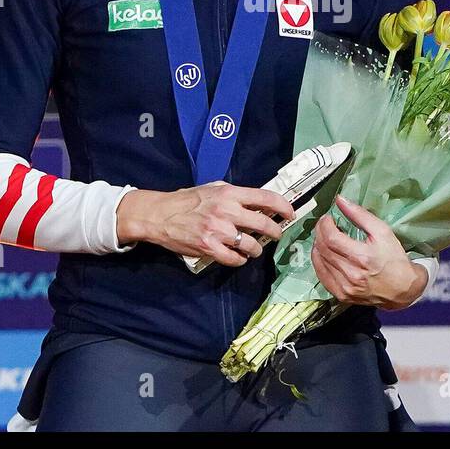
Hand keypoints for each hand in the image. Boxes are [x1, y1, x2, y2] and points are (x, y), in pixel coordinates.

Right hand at [117, 181, 294, 266]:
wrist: (160, 215)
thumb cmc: (186, 200)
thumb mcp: (213, 189)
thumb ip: (235, 195)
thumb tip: (258, 201)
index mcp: (229, 194)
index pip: (265, 197)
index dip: (282, 206)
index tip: (289, 213)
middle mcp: (226, 211)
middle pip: (263, 223)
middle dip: (275, 231)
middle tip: (276, 234)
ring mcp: (218, 230)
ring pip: (251, 245)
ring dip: (256, 249)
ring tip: (254, 248)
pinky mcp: (209, 247)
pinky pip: (234, 259)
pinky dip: (240, 260)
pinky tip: (239, 257)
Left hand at [311, 194, 426, 309]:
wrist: (403, 289)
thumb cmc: (395, 260)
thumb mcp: (382, 232)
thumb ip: (360, 215)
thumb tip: (341, 201)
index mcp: (362, 257)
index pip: (331, 238)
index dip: (325, 225)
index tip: (327, 218)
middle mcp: (351, 274)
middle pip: (323, 249)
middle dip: (320, 232)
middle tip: (324, 224)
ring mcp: (345, 287)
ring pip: (319, 261)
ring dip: (318, 245)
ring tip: (325, 237)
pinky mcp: (341, 295)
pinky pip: (321, 276)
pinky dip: (319, 262)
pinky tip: (323, 254)